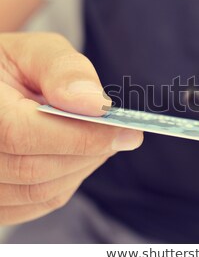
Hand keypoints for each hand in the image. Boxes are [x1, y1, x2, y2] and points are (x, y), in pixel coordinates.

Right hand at [0, 33, 142, 224]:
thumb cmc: (10, 67)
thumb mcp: (33, 52)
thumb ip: (63, 70)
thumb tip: (96, 105)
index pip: (22, 134)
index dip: (81, 137)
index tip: (130, 132)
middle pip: (34, 170)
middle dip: (90, 151)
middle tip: (122, 134)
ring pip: (40, 192)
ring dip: (83, 167)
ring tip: (99, 140)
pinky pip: (36, 204)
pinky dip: (67, 182)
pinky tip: (76, 156)